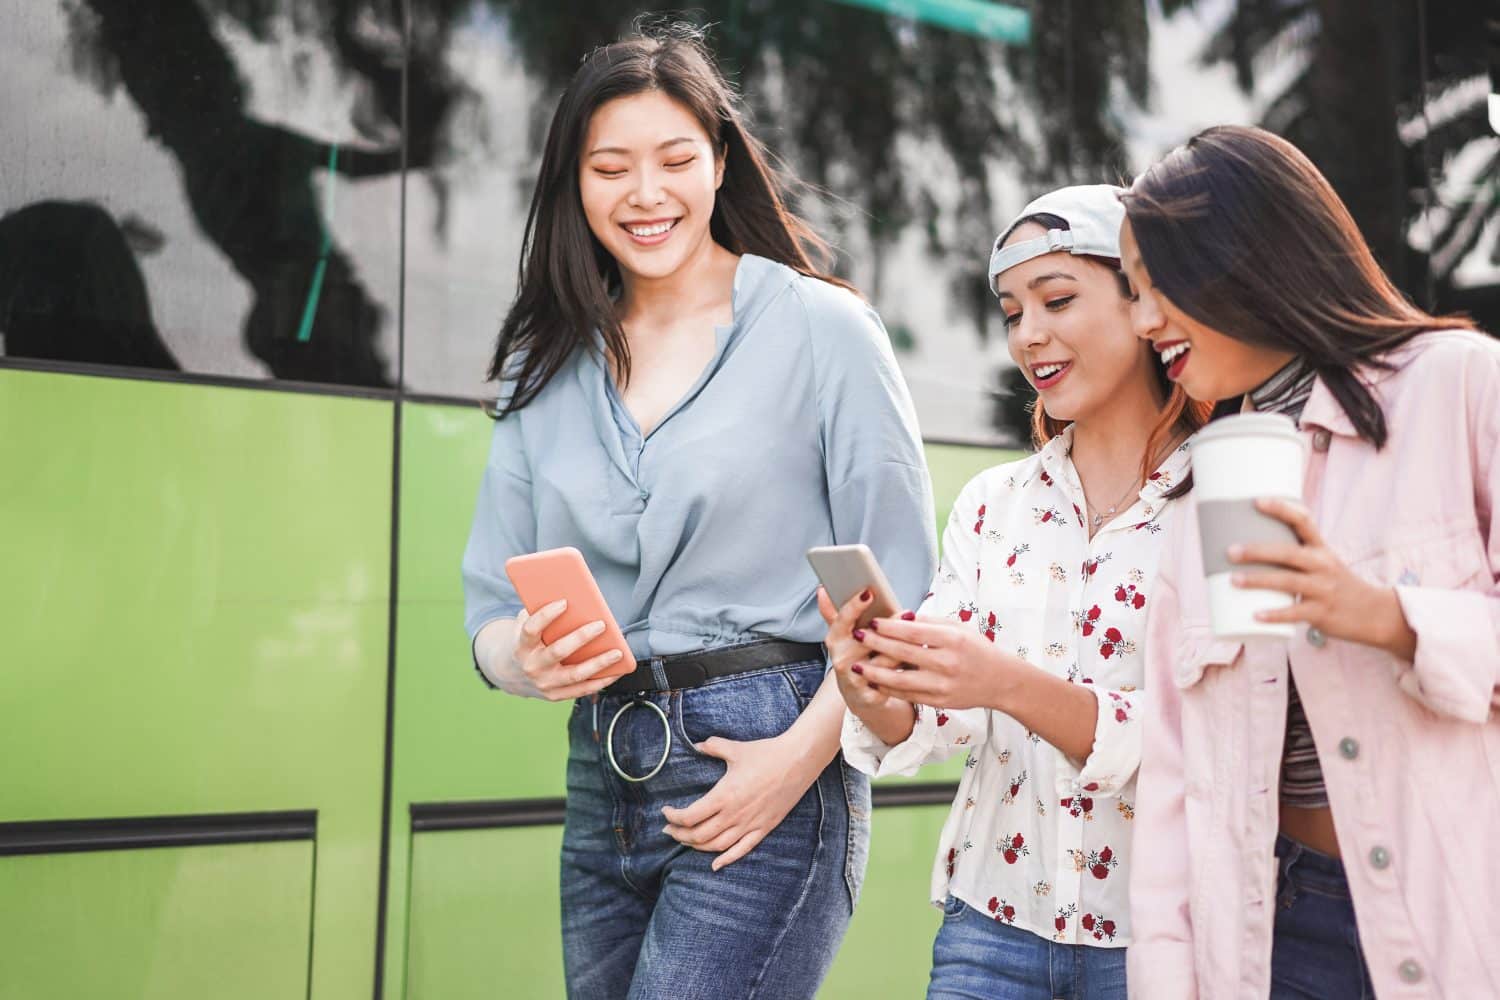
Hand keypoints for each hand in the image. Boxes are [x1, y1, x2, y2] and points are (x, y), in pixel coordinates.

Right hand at [505, 600, 625, 700]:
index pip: (531, 629)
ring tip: (617, 652)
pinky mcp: (556, 695)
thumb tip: (571, 596)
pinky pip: (582, 689)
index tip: (564, 602)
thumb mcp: (526, 625)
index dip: (546, 615)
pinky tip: (617, 670)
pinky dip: (602, 681)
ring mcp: (544, 683)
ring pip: (575, 674)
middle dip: (581, 637)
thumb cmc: (530, 642)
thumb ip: (540, 611)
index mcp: (522, 645)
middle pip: (558, 651)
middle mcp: (532, 666)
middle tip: (601, 625)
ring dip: (598, 663)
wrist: (514, 674)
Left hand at [661, 732, 817, 869]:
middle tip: (669, 830)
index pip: (690, 816)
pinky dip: (726, 859)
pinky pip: (742, 850)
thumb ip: (713, 747)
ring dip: (697, 847)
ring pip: (717, 845)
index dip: (674, 817)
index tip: (666, 812)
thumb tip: (697, 745)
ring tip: (686, 841)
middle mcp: (734, 814)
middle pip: (699, 835)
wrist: (797, 761)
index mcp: (724, 795)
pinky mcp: (764, 828)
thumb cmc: (766, 753)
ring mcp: (749, 824)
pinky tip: (715, 864)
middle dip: (680, 835)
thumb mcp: (735, 749)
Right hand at [817, 586, 908, 717]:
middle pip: (868, 638)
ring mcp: (854, 678)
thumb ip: (836, 612)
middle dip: (890, 626)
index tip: (869, 592)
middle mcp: (841, 658)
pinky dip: (906, 670)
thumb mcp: (844, 634)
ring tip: (919, 638)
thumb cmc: (856, 655)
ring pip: (884, 660)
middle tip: (908, 614)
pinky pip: (892, 680)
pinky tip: (918, 662)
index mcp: (835, 639)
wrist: (858, 693)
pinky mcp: (869, 696)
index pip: (843, 619)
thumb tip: (822, 589)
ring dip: (903, 648)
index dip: (855, 606)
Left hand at [853, 615, 1030, 710]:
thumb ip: (930, 623)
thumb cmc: (977, 649)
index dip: (889, 627)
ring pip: (900, 680)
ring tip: (857, 666)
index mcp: (952, 640)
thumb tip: (899, 617)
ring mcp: (942, 685)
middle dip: (876, 645)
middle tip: (857, 637)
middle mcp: (947, 663)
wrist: (1001, 681)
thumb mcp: (959, 628)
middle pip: (903, 653)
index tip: (871, 622)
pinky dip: (888, 689)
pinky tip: (873, 683)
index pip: (913, 632)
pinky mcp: (939, 702)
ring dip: (875, 673)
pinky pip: (907, 695)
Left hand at [1230, 497, 1416, 658]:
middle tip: (1230, 551)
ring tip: (1233, 580)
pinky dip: (1274, 615)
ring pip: (1288, 582)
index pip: (1304, 521)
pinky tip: (1255, 615)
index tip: (1256, 501)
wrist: (1374, 614)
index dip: (1281, 509)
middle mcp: (1323, 565)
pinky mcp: (1322, 613)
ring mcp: (1323, 589)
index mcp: (1321, 549)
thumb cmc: (1336, 584)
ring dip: (1258, 580)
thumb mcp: (1323, 563)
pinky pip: (1295, 613)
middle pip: (1288, 553)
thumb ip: (1293, 554)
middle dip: (1258, 551)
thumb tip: (1247, 546)